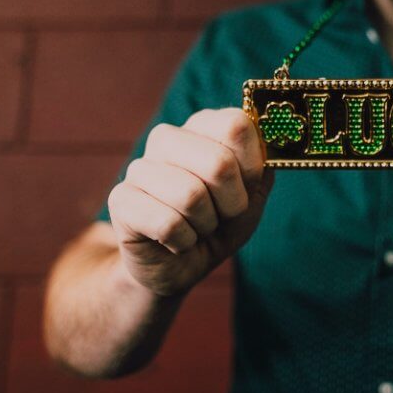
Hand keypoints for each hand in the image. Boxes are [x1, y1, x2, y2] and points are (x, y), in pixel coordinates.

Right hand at [107, 108, 273, 295]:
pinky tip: (175, 240)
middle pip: (219, 162)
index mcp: (204, 125)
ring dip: (205, 225)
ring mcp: (140, 166)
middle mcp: (168, 137)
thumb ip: (263, 166)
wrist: (180, 267)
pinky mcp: (121, 199)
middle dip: (231, 203)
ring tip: (196, 227)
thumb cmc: (220, 224)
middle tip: (221, 215)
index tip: (246, 187)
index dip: (250, 167)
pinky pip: (168, 223)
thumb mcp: (253, 196)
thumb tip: (271, 137)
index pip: (236, 126)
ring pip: (191, 196)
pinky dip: (183, 242)